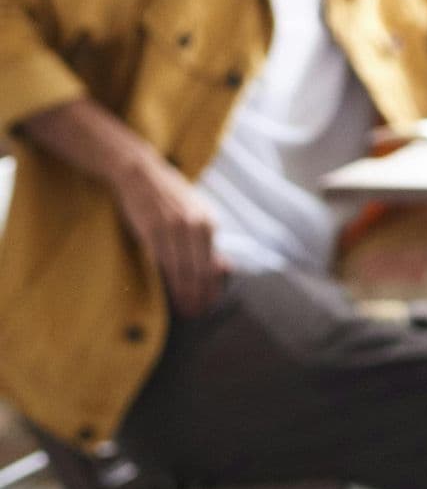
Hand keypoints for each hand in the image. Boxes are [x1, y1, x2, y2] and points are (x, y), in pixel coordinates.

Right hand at [112, 157, 226, 317]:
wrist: (141, 174)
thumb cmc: (170, 198)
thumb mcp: (197, 214)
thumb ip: (208, 242)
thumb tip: (223, 268)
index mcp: (208, 222)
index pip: (214, 264)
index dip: (213, 287)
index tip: (211, 305)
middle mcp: (195, 225)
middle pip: (200, 270)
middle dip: (200, 295)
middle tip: (198, 314)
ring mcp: (173, 228)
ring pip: (182, 269)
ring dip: (185, 293)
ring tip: (186, 310)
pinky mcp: (151, 230)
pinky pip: (162, 261)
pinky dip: (167, 280)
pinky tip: (169, 293)